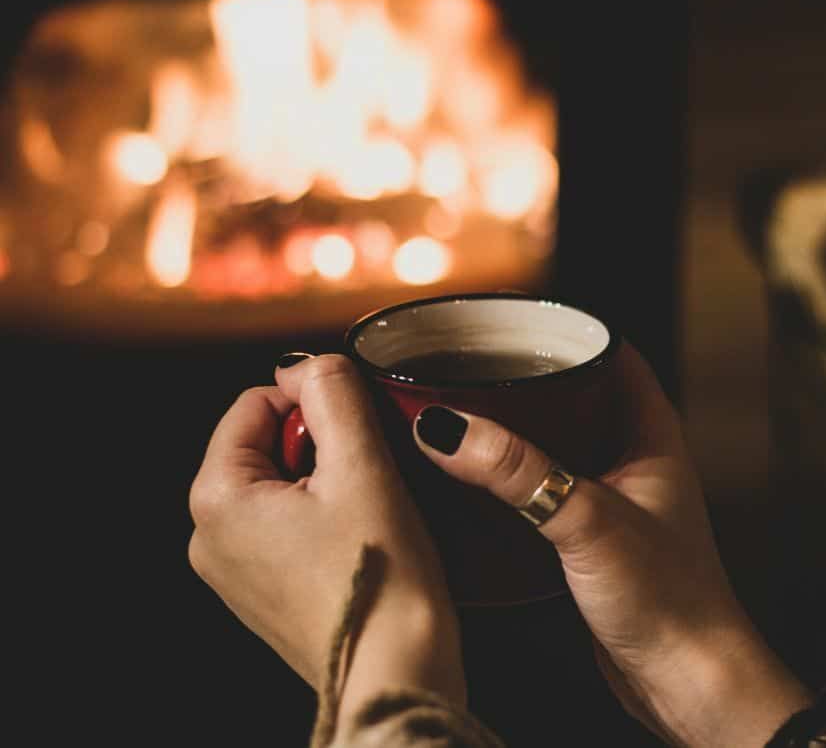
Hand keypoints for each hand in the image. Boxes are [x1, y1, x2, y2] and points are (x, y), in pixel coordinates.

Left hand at [188, 354, 464, 728]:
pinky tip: (360, 537)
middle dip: (320, 444)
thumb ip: (333, 394)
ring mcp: (234, 570)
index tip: (358, 428)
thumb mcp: (361, 467)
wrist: (397, 678)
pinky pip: (287, 524)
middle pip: (266, 443)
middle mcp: (210, 537)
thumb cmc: (381, 582)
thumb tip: (309, 364)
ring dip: (326, 479)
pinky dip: (323, 514)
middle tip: (367, 475)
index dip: (313, 401)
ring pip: (281, 483)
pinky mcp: (263, 591)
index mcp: (217, 500)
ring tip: (367, 510)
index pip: (254, 403)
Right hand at [412, 343, 810, 746]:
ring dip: (512, 429)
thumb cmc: (667, 598)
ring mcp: (609, 496)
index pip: (611, 353)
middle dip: (524, 376)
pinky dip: (509, 476)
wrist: (685, 681)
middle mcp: (632, 456)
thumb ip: (516, 470)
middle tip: (469, 362)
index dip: (566, 330)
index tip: (512, 318)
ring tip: (460, 410)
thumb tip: (445, 426)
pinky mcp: (586, 535)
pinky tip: (472, 479)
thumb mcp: (585, 519)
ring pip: (554, 441)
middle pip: (574, 393)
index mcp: (651, 431)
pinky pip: (542, 487)